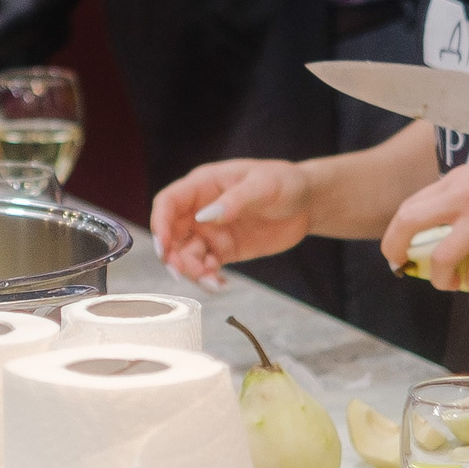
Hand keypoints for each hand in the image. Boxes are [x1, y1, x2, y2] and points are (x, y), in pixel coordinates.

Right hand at [149, 159, 311, 290]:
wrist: (308, 203)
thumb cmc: (285, 182)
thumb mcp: (263, 186)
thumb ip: (235, 200)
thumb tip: (205, 216)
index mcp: (203, 185)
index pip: (168, 203)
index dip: (160, 224)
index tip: (164, 248)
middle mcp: (201, 209)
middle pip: (172, 234)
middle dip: (174, 256)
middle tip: (190, 274)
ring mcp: (211, 231)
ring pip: (186, 255)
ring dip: (192, 272)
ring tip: (213, 283)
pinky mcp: (224, 250)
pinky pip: (206, 267)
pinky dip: (208, 279)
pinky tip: (220, 284)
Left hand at [380, 148, 468, 292]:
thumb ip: (468, 187)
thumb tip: (450, 205)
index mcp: (458, 180)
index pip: (410, 206)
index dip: (396, 232)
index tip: (397, 250)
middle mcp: (464, 196)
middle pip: (410, 223)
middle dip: (397, 250)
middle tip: (403, 268)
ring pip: (443, 258)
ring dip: (441, 278)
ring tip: (450, 285)